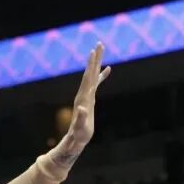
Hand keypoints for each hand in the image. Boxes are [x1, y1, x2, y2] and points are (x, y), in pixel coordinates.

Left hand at [44, 42, 111, 177]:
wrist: (75, 139)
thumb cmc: (79, 135)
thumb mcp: (81, 128)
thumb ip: (82, 118)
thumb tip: (83, 108)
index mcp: (83, 97)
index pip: (89, 78)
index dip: (92, 65)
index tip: (93, 52)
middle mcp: (84, 93)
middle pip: (90, 72)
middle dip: (95, 58)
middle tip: (99, 44)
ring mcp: (87, 95)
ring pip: (93, 76)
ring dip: (97, 63)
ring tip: (101, 50)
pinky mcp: (90, 99)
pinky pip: (97, 83)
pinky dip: (102, 75)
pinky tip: (108, 69)